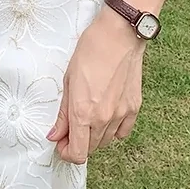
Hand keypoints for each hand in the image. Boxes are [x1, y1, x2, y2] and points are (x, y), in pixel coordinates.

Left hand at [48, 5, 145, 163]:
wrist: (118, 36)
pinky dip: (113, 130)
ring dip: (95, 137)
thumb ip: (63, 113)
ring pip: (107, 141)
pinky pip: (123, 132)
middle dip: (78, 143)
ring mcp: (121, 115)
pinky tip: (107, 116)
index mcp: (82, 112)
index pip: (77, 153)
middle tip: (71, 129)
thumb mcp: (68, 80)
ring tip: (88, 118)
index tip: (61, 143)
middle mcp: (103, 119)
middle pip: (91, 149)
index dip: (67, 153)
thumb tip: (55, 135)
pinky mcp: (134, 108)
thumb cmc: (90, 51)